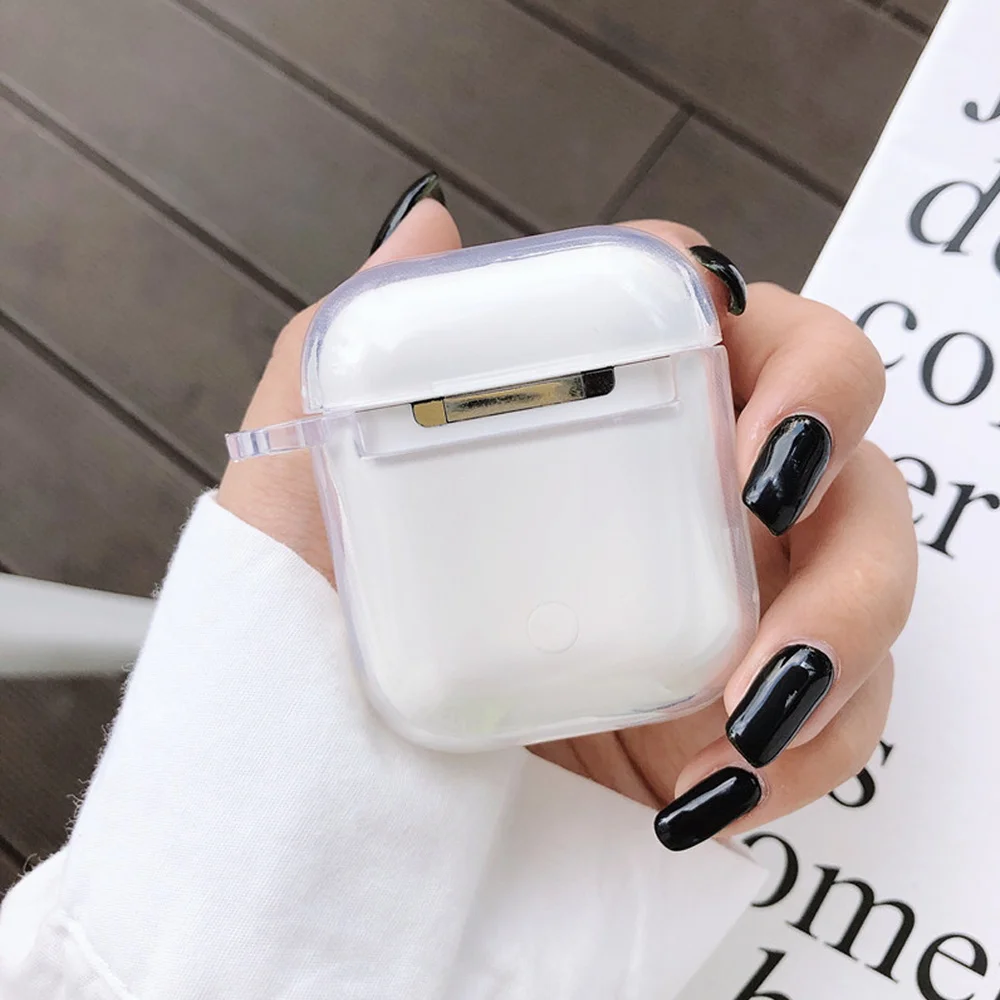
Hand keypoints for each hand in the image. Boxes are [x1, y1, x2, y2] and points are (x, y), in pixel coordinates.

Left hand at [218, 179, 917, 850]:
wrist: (333, 788)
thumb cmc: (319, 624)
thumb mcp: (312, 480)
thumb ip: (352, 339)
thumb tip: (428, 226)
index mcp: (611, 420)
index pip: (743, 333)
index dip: (784, 349)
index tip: (742, 416)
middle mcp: (685, 496)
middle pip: (838, 443)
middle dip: (838, 470)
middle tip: (765, 513)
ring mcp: (723, 603)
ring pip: (868, 576)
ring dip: (844, 626)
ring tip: (746, 702)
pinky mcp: (736, 709)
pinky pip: (839, 718)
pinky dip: (815, 750)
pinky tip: (724, 782)